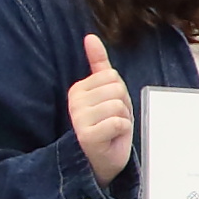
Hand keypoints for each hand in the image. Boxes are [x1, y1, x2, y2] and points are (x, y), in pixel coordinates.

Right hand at [66, 32, 135, 181]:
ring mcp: (78, 119)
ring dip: (123, 120)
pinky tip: (111, 140)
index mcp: (78, 89)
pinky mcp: (86, 135)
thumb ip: (99, 65)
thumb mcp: (106, 93)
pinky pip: (118, 122)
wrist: (101, 162)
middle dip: (124, 106)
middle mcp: (74, 102)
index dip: (120, 94)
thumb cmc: (107, 127)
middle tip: (113, 122)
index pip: (112, 76)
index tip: (110, 110)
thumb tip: (91, 36)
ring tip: (112, 131)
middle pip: (117, 88)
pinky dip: (122, 132)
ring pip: (119, 105)